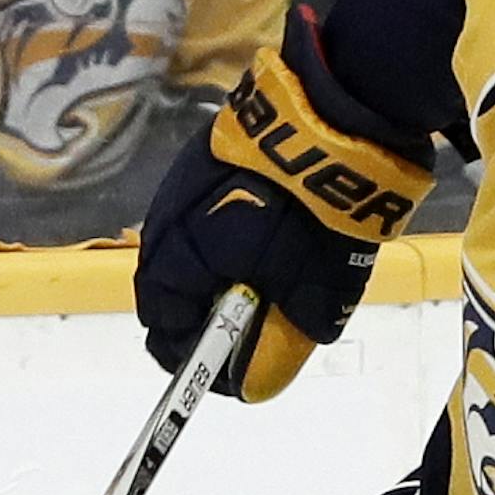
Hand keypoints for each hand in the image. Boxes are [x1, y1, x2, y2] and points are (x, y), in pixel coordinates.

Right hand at [136, 5, 434, 401]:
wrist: (329, 121)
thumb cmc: (316, 215)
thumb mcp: (317, 288)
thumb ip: (297, 330)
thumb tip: (289, 352)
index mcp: (182, 263)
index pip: (165, 328)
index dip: (193, 358)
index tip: (222, 373)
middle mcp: (166, 224)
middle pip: (167, 288)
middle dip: (199, 315)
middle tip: (239, 328)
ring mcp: (181, 185)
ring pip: (181, 247)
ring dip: (209, 272)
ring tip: (254, 280)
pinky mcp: (203, 154)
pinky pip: (199, 211)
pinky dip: (220, 233)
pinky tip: (260, 233)